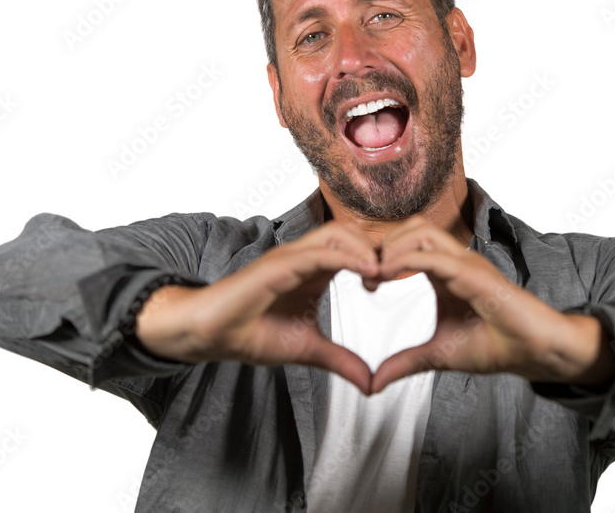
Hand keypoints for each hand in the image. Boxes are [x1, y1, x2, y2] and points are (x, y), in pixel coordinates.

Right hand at [136, 221, 380, 394]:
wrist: (212, 334)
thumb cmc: (252, 334)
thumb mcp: (308, 349)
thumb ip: (341, 360)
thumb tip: (370, 383)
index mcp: (314, 269)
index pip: (355, 248)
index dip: (381, 259)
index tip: (402, 279)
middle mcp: (304, 256)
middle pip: (351, 233)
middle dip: (379, 247)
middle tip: (399, 273)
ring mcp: (290, 257)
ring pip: (337, 234)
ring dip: (365, 249)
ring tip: (385, 272)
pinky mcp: (278, 264)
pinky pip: (318, 251)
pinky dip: (345, 257)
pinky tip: (366, 272)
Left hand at [371, 217, 614, 393]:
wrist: (533, 352)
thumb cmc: (496, 346)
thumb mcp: (438, 355)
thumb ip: (406, 362)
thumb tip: (375, 381)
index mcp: (446, 271)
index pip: (409, 243)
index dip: (383, 255)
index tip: (366, 283)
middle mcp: (456, 260)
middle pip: (413, 226)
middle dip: (384, 243)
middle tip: (367, 275)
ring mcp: (467, 263)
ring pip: (422, 230)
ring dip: (393, 247)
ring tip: (376, 274)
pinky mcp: (475, 274)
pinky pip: (435, 255)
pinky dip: (407, 260)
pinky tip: (388, 275)